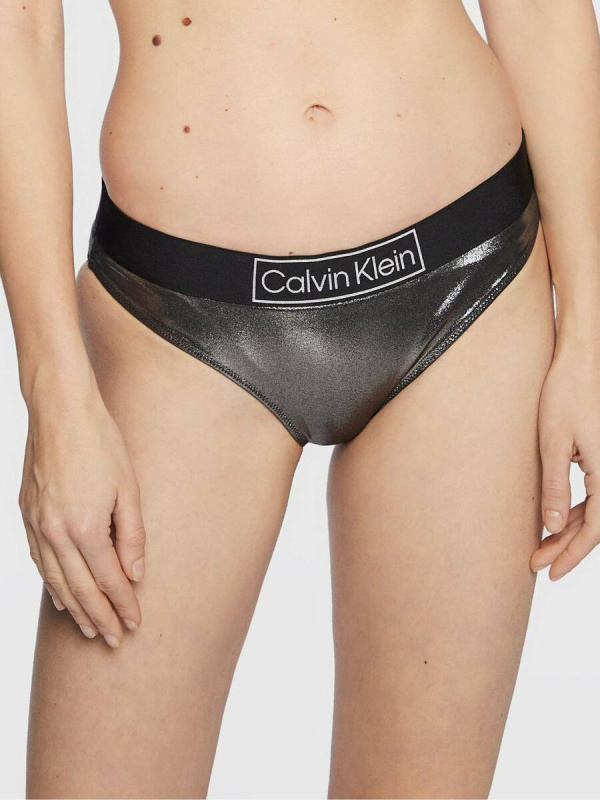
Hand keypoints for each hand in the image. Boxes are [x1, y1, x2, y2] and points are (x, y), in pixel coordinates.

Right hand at [19, 369, 144, 647]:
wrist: (60, 411)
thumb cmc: (101, 444)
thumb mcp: (129, 488)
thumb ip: (132, 535)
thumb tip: (135, 573)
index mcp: (86, 527)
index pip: (108, 580)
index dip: (123, 605)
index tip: (135, 624)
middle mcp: (56, 533)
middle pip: (80, 588)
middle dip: (100, 617)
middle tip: (115, 640)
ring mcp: (37, 525)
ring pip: (55, 580)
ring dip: (74, 608)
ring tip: (90, 628)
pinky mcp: (27, 515)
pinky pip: (38, 561)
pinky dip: (51, 583)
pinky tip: (60, 595)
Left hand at [532, 343, 599, 579]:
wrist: (582, 358)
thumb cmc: (565, 393)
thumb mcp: (552, 442)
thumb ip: (554, 486)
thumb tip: (551, 526)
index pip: (596, 527)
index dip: (573, 554)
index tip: (550, 572)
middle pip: (597, 522)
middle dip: (567, 546)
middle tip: (537, 564)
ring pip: (596, 509)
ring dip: (570, 529)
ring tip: (540, 547)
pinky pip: (595, 492)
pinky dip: (576, 509)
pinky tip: (555, 519)